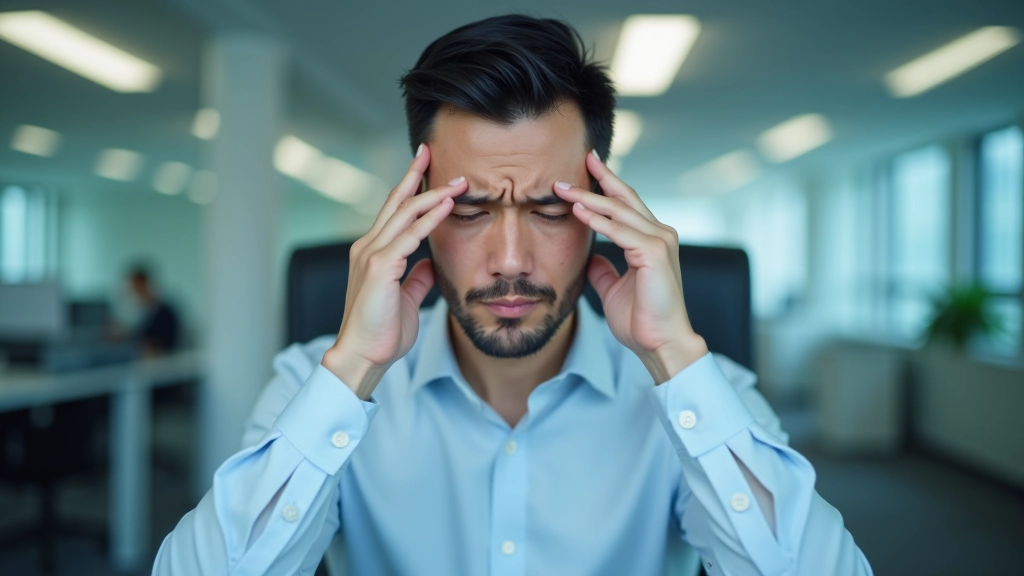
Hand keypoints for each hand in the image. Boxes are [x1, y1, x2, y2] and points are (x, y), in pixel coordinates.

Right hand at [322, 144, 467, 398]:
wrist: (363, 357)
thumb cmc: (382, 333)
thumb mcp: (407, 299)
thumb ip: (417, 279)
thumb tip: (431, 264)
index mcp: (374, 253)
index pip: (394, 212)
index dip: (410, 188)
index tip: (425, 167)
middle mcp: (369, 247)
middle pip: (396, 201)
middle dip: (415, 175)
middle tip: (431, 151)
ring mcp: (372, 255)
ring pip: (404, 213)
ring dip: (432, 194)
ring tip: (458, 180)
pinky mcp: (379, 267)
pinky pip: (409, 236)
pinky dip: (429, 218)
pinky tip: (447, 206)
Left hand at [553, 151, 707, 383]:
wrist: (659, 344)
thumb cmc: (641, 320)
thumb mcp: (613, 288)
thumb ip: (603, 269)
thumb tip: (590, 257)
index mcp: (652, 241)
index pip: (627, 204)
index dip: (607, 185)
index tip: (587, 168)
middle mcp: (660, 235)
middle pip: (625, 198)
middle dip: (601, 178)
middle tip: (581, 159)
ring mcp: (660, 242)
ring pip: (620, 211)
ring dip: (590, 197)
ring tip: (564, 187)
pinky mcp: (655, 253)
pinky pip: (620, 231)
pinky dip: (598, 221)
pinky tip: (578, 211)